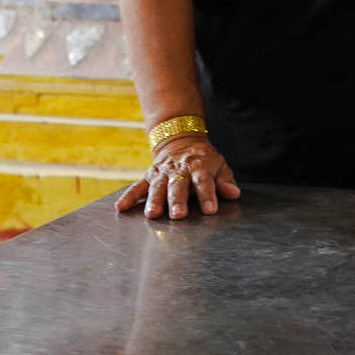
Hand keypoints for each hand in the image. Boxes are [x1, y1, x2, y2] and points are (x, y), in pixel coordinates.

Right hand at [115, 134, 240, 218]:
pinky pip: (137, 186)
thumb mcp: (220, 165)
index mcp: (199, 167)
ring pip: (157, 186)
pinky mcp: (149, 176)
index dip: (208, 195)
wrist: (181, 139)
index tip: (210, 210)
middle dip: (178, 200)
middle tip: (178, 215)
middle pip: (178, 185)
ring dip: (154, 200)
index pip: (204, 181)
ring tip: (153, 214)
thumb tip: (234, 193)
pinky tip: (121, 207)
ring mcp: (162, 172)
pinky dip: (128, 196)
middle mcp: (179, 169)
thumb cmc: (204, 160)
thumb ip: (225, 181)